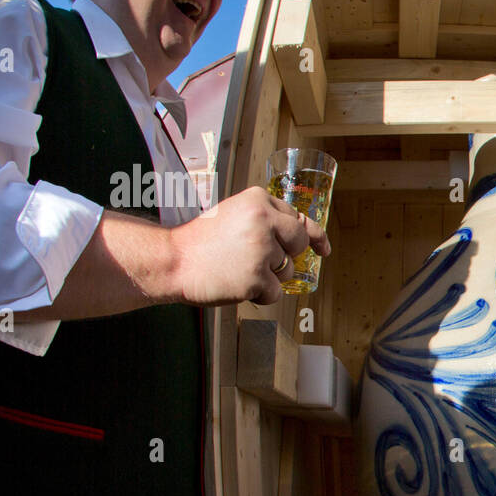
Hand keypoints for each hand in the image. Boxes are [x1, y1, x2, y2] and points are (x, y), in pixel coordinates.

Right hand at [170, 187, 331, 305]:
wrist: (172, 261)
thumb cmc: (201, 242)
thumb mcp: (234, 215)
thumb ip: (265, 220)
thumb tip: (302, 235)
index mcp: (258, 200)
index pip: (298, 218)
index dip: (313, 236)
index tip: (323, 248)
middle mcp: (264, 220)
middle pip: (299, 243)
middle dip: (287, 256)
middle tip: (259, 261)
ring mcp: (262, 250)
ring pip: (287, 271)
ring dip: (269, 277)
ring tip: (238, 269)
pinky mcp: (257, 277)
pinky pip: (275, 293)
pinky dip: (259, 295)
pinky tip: (237, 284)